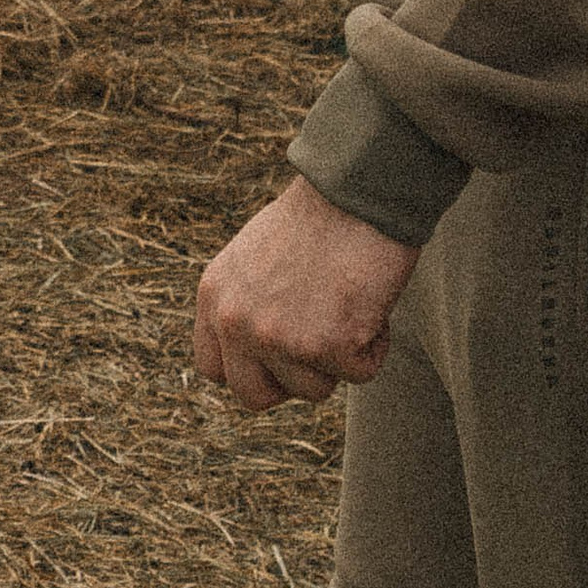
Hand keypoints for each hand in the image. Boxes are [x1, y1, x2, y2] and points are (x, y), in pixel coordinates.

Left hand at [194, 178, 419, 412]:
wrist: (357, 191)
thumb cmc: (318, 217)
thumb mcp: (254, 258)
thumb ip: (246, 303)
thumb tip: (258, 350)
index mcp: (214, 297)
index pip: (212, 369)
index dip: (249, 370)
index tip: (276, 360)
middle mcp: (237, 323)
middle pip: (254, 396)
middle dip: (290, 381)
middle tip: (318, 346)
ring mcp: (280, 339)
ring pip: (313, 390)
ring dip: (338, 358)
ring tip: (345, 303)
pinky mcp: (329, 347)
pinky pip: (361, 373)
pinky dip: (374, 344)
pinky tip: (369, 300)